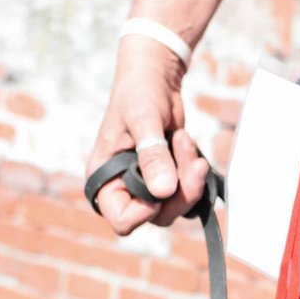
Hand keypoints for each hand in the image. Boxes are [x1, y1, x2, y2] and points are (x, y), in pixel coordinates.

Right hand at [86, 41, 210, 234]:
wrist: (154, 79)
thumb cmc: (138, 94)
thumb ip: (152, 155)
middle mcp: (125, 190)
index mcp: (105, 180)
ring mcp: (149, 188)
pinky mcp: (169, 180)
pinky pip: (189, 193)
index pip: (122, 220)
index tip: (163, 184)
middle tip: (187, 149)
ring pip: (177, 207)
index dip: (146, 211)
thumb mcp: (143, 120)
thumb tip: (164, 191)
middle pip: (158, 217)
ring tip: (183, 138)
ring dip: (189, 177)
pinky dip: (194, 172)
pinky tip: (186, 144)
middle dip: (180, 189)